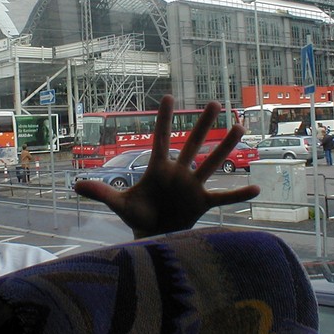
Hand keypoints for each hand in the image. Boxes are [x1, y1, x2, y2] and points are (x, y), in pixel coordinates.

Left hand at [74, 95, 259, 238]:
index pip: (160, 139)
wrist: (152, 236)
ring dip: (224, 147)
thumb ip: (102, 193)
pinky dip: (238, 194)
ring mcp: (192, 187)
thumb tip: (75, 185)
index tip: (169, 98)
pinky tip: (257, 188)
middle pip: (192, 144)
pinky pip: (223, 197)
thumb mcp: (119, 205)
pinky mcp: (202, 203)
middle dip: (203, 125)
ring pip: (211, 162)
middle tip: (215, 103)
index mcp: (158, 169)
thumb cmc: (137, 217)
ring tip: (239, 128)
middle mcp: (178, 173)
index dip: (163, 119)